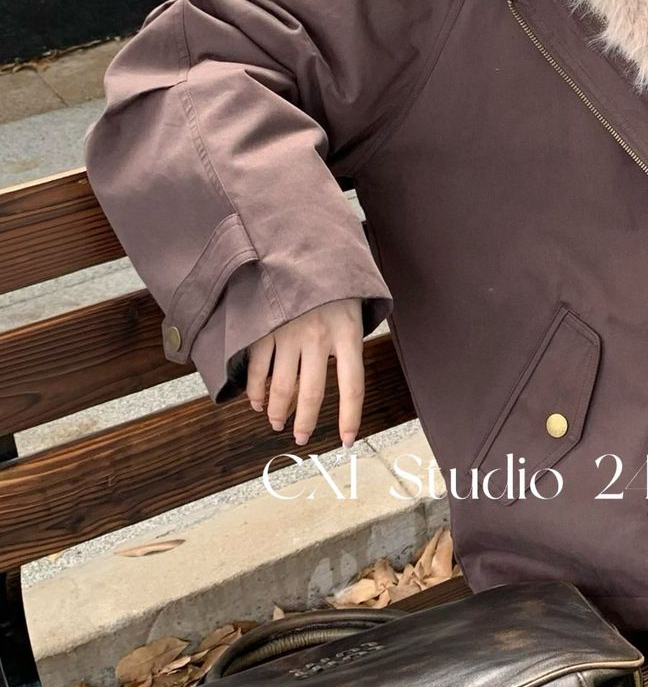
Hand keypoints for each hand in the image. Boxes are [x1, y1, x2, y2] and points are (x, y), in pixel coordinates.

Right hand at [245, 297, 365, 448]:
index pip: (352, 386)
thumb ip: (344, 346)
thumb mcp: (352, 311)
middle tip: (301, 437)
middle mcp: (318, 335)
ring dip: (277, 411)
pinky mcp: (264, 328)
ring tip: (276, 421)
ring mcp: (288, 332)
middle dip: (305, 422)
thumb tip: (333, 384)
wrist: (305, 246)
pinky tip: (258, 402)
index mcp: (347, 332)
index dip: (351, 417)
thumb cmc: (334, 286)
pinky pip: (259, 370)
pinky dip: (256, 392)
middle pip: (311, 393)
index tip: (347, 440)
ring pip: (281, 387)